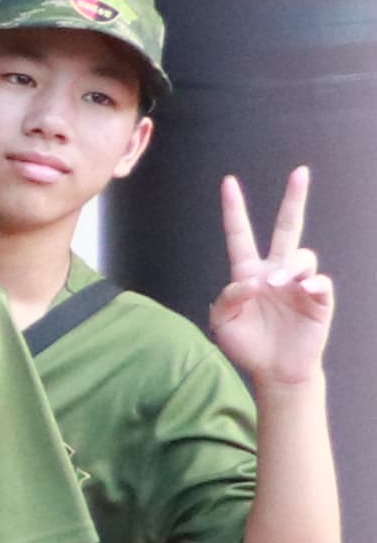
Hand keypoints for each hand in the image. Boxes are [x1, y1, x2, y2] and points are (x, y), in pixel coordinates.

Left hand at [213, 167, 332, 393]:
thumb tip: (252, 281)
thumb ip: (228, 298)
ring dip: (290, 265)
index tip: (228, 182)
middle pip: (288, 228)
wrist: (274, 370)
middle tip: (300, 172)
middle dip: (294, 200)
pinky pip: (319, 282)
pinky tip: (305, 289)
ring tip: (278, 283)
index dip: (234, 210)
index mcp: (248, 273)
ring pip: (302, 255)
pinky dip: (312, 283)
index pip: (240, 235)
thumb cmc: (247, 345)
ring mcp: (299, 283)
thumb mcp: (224, 323)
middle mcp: (276, 271)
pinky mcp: (319, 299)